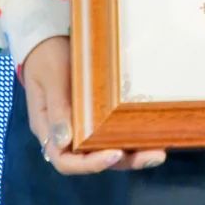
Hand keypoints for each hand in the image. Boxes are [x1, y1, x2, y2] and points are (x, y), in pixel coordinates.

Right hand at [21, 35, 168, 174]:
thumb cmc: (46, 59)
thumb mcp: (50, 80)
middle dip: (123, 161)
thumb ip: (57, 109)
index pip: (65, 161)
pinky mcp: (96, 115)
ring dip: (131, 153)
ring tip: (158, 152)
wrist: (48, 39)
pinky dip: (129, 135)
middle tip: (153, 156)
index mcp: (48, 131)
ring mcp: (82, 126)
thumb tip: (64, 142)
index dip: (90, 165)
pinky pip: (112, 131)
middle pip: (93, 159)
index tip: (114, 155)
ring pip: (106, 149)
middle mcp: (67, 135)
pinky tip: (150, 133)